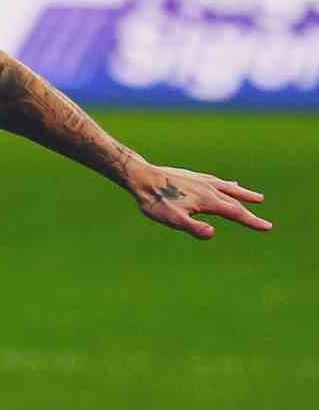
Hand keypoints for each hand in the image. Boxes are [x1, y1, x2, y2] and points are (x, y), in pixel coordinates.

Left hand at [128, 164, 271, 239]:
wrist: (143, 177)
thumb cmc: (156, 201)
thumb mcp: (173, 219)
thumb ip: (193, 227)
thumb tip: (212, 233)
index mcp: (208, 201)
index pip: (235, 213)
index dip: (251, 221)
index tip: (267, 227)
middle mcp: (209, 188)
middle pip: (235, 202)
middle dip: (250, 213)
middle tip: (265, 223)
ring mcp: (202, 181)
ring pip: (229, 189)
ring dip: (244, 195)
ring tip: (257, 198)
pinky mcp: (194, 176)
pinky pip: (217, 181)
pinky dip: (227, 185)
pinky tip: (228, 184)